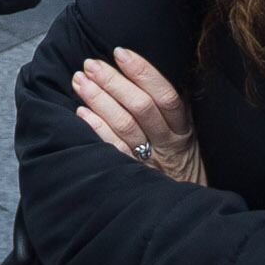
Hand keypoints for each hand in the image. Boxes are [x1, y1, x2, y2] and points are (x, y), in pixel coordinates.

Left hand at [69, 47, 204, 187]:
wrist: (184, 211)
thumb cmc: (179, 166)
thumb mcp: (185, 138)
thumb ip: (170, 111)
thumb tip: (142, 71)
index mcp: (183, 131)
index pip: (165, 97)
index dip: (143, 72)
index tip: (120, 52)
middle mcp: (168, 145)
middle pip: (141, 108)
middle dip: (113, 82)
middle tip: (90, 64)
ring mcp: (150, 163)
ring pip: (125, 127)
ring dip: (99, 100)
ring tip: (80, 81)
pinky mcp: (134, 178)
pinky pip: (114, 151)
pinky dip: (97, 130)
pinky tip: (81, 114)